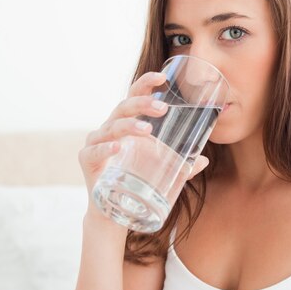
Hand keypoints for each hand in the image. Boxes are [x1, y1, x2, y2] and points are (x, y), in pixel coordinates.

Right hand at [78, 71, 209, 212]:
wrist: (114, 213)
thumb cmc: (137, 183)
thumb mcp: (163, 172)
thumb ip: (182, 166)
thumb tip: (203, 160)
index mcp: (127, 123)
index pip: (134, 95)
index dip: (146, 83)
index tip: (162, 76)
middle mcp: (110, 128)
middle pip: (123, 107)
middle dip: (142, 104)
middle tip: (163, 108)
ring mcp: (96, 143)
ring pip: (111, 127)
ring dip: (129, 125)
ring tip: (147, 130)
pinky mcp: (87, 161)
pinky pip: (94, 151)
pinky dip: (106, 148)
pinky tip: (118, 147)